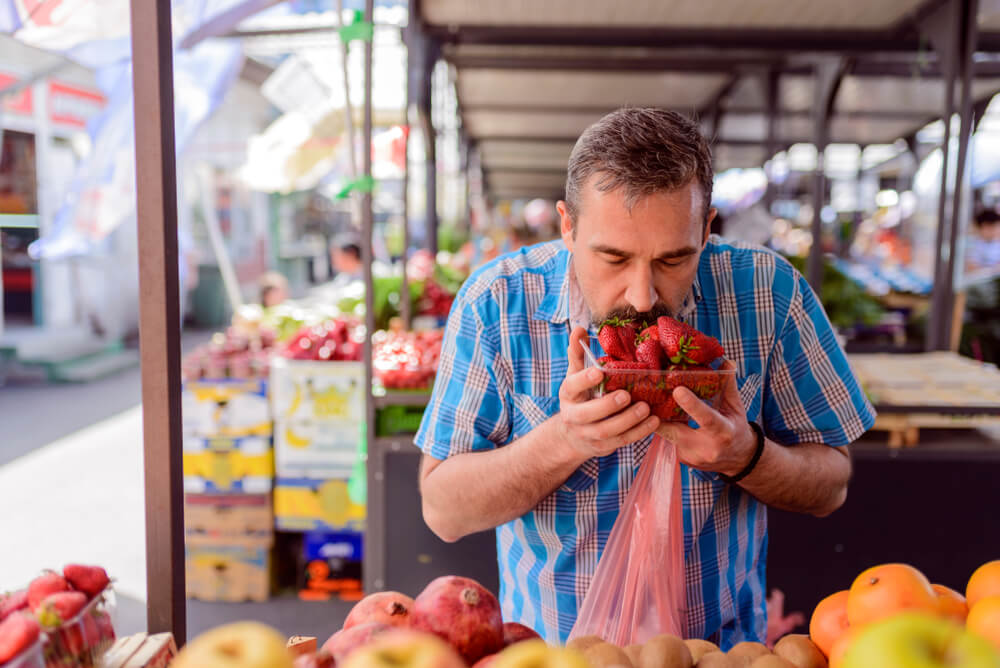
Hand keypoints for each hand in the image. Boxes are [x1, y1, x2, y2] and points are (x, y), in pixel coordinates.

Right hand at [555, 327, 660, 460]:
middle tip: (626, 395)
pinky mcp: (603, 447)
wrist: (573, 434)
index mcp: (568, 395)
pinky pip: (621, 441)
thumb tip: (579, 328)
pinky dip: (639, 432)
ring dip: (627, 421)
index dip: (584, 380)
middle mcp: (574, 416)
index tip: (599, 371)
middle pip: (587, 415)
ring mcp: (588, 434)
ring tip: (645, 408)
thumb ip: (578, 352)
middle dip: (607, 406)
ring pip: (606, 431)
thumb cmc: (581, 396)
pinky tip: (654, 421)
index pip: (572, 386)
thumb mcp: (576, 375)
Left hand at [656, 360, 757, 476]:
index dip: (692, 405)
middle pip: (676, 431)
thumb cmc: (736, 428)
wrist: (738, 460)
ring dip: (657, 419)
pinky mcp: (681, 460)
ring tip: (646, 402)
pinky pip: (667, 440)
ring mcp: (692, 457)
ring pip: (667, 435)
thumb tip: (726, 360)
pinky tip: (655, 415)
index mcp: (724, 432)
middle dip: (659, 415)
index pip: (706, 418)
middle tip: (646, 395)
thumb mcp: (735, 407)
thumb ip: (728, 384)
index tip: (677, 390)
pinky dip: (662, 427)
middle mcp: (707, 448)